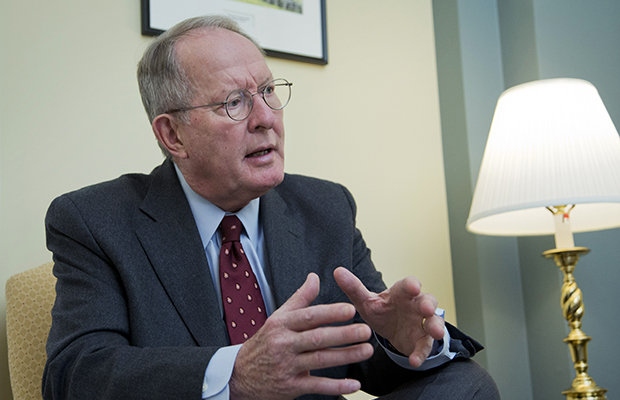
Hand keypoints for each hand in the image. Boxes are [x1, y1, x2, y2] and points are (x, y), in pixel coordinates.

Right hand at [229, 273, 373, 399]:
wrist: (239, 375)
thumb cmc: (264, 343)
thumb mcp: (278, 318)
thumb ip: (300, 299)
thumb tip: (315, 277)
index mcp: (282, 324)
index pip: (309, 316)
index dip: (330, 312)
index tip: (351, 309)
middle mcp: (284, 344)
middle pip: (317, 338)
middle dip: (344, 334)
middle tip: (366, 330)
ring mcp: (287, 366)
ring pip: (320, 360)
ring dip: (346, 356)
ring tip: (367, 350)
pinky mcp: (290, 387)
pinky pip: (316, 386)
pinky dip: (336, 386)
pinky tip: (354, 384)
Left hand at [333, 267, 443, 367]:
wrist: (391, 330)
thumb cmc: (382, 310)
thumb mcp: (366, 301)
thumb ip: (353, 288)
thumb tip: (337, 271)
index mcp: (401, 293)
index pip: (409, 284)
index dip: (412, 285)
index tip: (413, 287)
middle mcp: (415, 305)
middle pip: (427, 301)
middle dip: (429, 304)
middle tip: (428, 308)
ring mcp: (421, 323)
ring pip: (434, 322)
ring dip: (436, 326)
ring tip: (435, 332)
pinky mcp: (422, 341)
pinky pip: (425, 347)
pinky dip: (421, 354)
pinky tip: (414, 361)